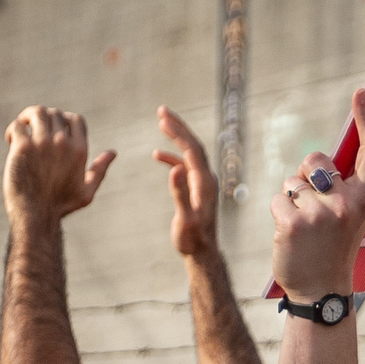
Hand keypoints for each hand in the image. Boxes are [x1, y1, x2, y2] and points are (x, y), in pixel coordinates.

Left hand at [0, 106, 114, 226]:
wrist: (36, 217)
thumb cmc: (60, 208)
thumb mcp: (86, 192)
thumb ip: (99, 171)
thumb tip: (113, 153)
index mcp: (79, 150)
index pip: (75, 119)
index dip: (64, 119)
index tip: (52, 130)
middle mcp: (62, 143)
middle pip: (54, 114)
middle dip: (44, 120)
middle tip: (32, 132)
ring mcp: (42, 143)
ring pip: (37, 112)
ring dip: (28, 116)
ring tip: (22, 128)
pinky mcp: (23, 147)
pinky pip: (18, 125)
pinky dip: (14, 128)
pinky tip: (10, 139)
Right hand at [154, 107, 222, 261]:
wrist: (202, 253)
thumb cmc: (192, 239)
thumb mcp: (185, 218)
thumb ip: (180, 194)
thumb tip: (174, 169)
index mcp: (204, 181)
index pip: (191, 149)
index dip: (178, 132)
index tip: (162, 117)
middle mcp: (207, 178)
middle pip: (193, 145)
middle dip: (178, 126)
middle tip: (162, 110)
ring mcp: (202, 182)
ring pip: (189, 152)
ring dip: (176, 137)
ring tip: (161, 122)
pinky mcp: (196, 188)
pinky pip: (185, 166)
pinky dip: (172, 157)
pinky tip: (157, 155)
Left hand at [270, 89, 364, 301]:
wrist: (321, 291)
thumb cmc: (334, 248)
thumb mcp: (353, 214)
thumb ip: (348, 184)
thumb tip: (339, 150)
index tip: (360, 92)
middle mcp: (347, 201)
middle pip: (316, 159)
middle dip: (307, 173)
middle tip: (313, 204)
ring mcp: (320, 212)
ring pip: (293, 182)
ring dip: (292, 199)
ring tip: (304, 227)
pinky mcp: (293, 222)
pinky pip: (278, 199)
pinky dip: (279, 213)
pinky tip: (291, 236)